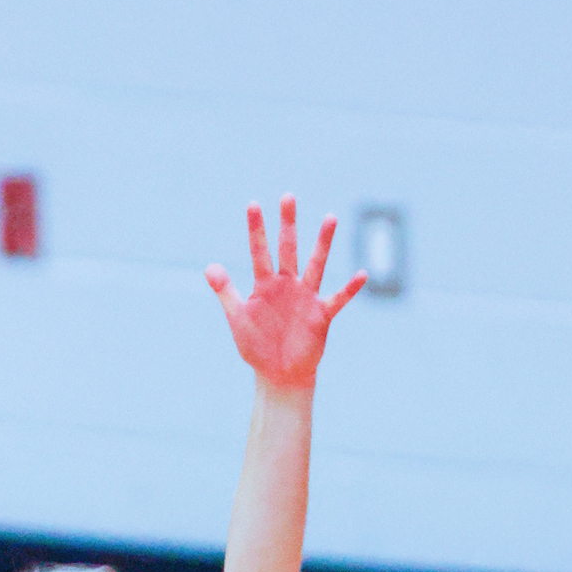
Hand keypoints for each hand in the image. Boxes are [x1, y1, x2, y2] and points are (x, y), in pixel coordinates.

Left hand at [207, 197, 363, 389]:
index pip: (259, 251)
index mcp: (265, 284)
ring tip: (330, 217)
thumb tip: (209, 266)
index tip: (252, 204)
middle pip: (287, 249)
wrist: (278, 374)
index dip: (255, 229)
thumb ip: (226, 292)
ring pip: (315, 265)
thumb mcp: (238, 319)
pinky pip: (338, 299)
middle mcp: (287, 284)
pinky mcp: (321, 315)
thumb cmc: (257, 346)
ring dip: (322, 243)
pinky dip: (350, 289)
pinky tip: (362, 275)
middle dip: (287, 224)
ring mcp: (306, 297)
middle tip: (288, 196)